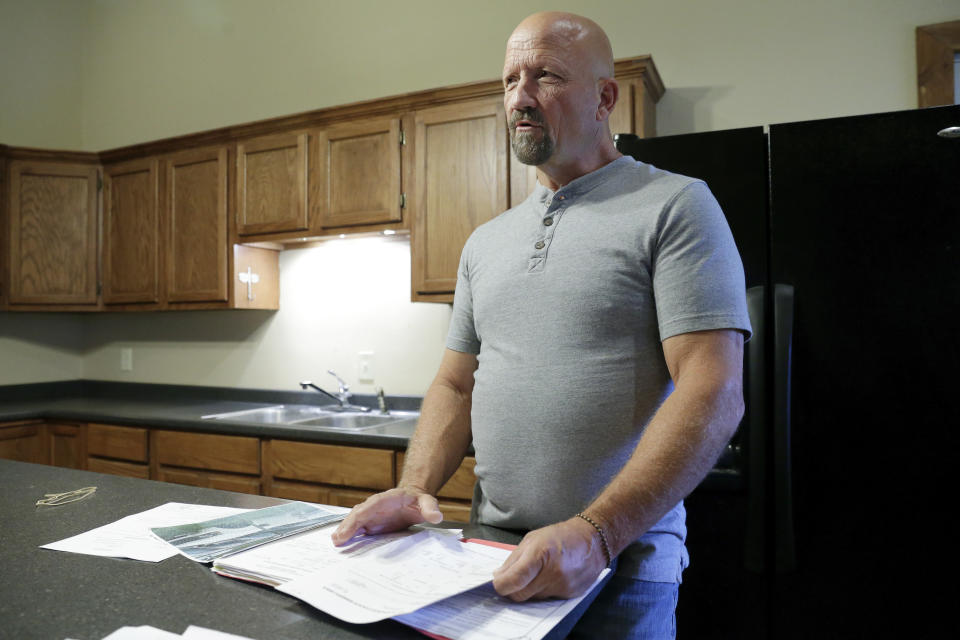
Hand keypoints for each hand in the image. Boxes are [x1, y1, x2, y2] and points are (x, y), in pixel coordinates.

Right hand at [330, 487, 442, 545]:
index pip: (369, 507)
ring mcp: (371, 517)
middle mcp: (374, 507)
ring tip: (336, 544)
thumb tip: (435, 516)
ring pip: (354, 523)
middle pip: (357, 515)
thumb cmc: (418, 501)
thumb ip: (430, 508)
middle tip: (337, 540)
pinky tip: (342, 548)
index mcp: (385, 499)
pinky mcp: (371, 526)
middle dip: (346, 527)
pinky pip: (358, 531)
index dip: (357, 518)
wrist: (414, 500)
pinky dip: (349, 538)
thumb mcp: (426, 502)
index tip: (348, 530)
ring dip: (344, 533)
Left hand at [491, 517, 607, 600]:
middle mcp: (552, 573)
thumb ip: (513, 560)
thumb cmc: (561, 536)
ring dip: (529, 589)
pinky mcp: (570, 595)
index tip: (497, 583)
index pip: (513, 580)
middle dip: (512, 589)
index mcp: (540, 554)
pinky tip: (551, 576)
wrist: (593, 540)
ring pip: (533, 598)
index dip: (501, 585)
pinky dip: (544, 590)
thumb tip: (499, 576)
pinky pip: (548, 599)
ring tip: (538, 572)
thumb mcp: (532, 539)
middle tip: (512, 580)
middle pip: (520, 595)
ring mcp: (562, 586)